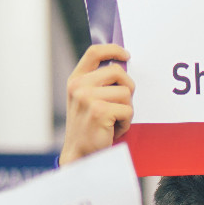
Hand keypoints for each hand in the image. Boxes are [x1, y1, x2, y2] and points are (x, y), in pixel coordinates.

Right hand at [61, 44, 133, 164]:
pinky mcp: (100, 111)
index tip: (126, 55)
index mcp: (75, 80)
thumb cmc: (88, 128)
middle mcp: (79, 86)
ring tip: (113, 121)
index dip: (113, 50)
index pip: (94, 53)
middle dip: (127, 88)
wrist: (80, 154)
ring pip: (126, 93)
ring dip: (126, 109)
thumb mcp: (87, 100)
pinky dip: (126, 122)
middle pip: (117, 71)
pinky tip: (113, 130)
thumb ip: (99, 83)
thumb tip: (123, 64)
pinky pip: (128, 110)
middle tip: (121, 105)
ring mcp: (87, 97)